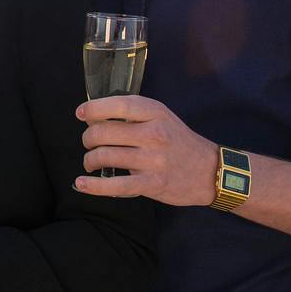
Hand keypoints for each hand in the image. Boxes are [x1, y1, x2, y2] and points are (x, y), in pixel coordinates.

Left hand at [76, 95, 219, 206]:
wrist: (209, 171)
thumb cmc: (178, 141)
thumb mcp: (162, 117)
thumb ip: (134, 114)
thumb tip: (95, 117)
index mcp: (155, 113)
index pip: (118, 105)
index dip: (94, 108)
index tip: (81, 113)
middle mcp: (154, 134)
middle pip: (104, 132)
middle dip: (88, 138)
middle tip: (89, 143)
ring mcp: (153, 160)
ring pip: (105, 156)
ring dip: (89, 160)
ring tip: (91, 162)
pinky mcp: (152, 184)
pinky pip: (115, 186)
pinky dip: (93, 186)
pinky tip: (81, 184)